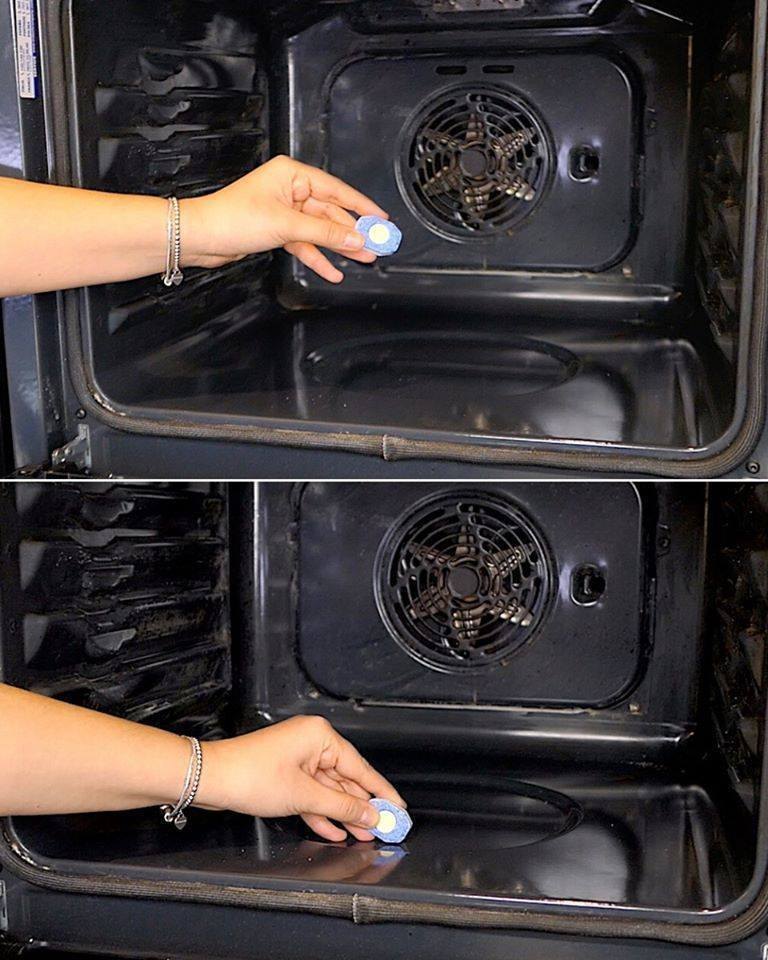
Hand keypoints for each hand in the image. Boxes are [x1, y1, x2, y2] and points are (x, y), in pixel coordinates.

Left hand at [181, 155, 387, 282]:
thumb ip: (325, 233)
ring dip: (339, 247)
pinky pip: (306, 243)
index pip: (337, 190)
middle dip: (352, 232)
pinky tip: (333, 270)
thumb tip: (354, 238)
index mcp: (292, 174)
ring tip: (362, 259)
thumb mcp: (286, 224)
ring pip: (320, 230)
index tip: (381, 218)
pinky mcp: (278, 230)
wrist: (202, 237)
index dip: (361, 206)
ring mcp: (284, 211)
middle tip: (376, 244)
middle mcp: (290, 189)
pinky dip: (318, 257)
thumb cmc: (232, 217)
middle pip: (331, 212)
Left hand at [197, 716, 405, 841]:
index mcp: (320, 736)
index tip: (397, 808)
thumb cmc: (250, 775)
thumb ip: (342, 807)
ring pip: (328, 789)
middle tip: (382, 827)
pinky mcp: (285, 774)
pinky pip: (311, 794)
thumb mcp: (304, 796)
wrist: (211, 779)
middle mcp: (311, 742)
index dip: (380, 791)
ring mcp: (297, 759)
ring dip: (343, 814)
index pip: (360, 767)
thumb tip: (369, 815)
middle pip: (346, 779)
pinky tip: (335, 831)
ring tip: (362, 835)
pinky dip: (322, 812)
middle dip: (362, 807)